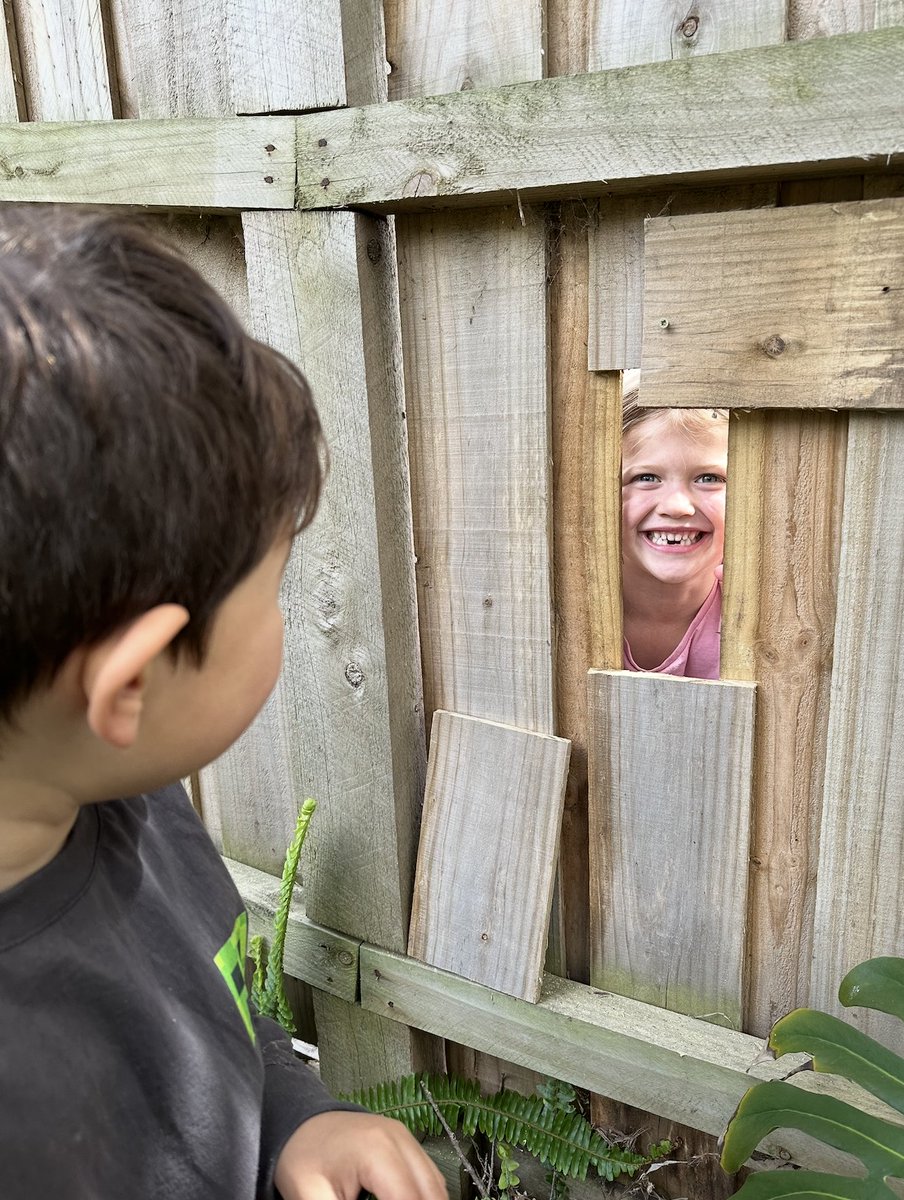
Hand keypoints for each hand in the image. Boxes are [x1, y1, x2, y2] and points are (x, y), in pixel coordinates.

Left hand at [274, 1110, 448, 1199]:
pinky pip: (428, 1177)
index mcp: (377, 1151)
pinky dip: (424, 1197)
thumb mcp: (310, 1195)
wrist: (302, 1124)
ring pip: (435, 1186)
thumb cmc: (303, 1157)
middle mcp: (400, 1139)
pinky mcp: (406, 1143)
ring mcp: (406, 1138)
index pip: (408, 1199)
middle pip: (431, 1193)